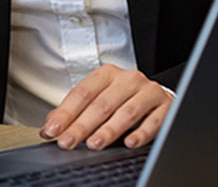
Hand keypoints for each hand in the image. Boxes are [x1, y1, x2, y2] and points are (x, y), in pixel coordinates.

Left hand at [41, 65, 171, 149]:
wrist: (157, 96)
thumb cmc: (122, 99)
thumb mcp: (98, 98)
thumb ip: (76, 110)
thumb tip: (51, 125)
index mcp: (106, 74)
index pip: (81, 94)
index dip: (65, 113)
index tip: (51, 130)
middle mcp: (128, 79)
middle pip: (101, 104)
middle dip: (81, 126)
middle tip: (67, 142)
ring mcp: (148, 91)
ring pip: (126, 112)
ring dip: (108, 130)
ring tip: (94, 144)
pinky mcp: (165, 106)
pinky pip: (154, 121)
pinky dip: (141, 133)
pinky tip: (129, 142)